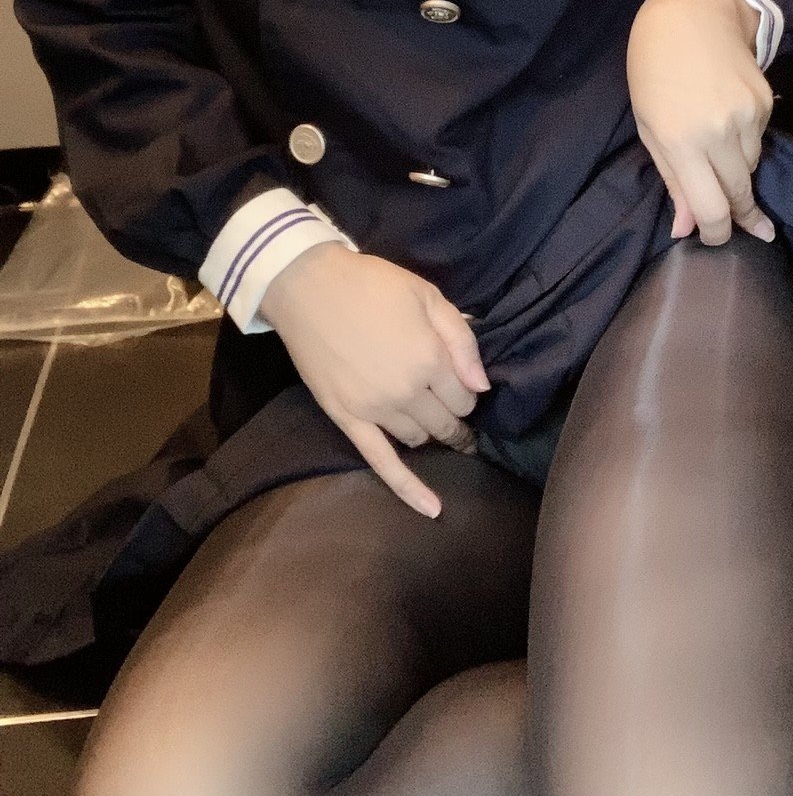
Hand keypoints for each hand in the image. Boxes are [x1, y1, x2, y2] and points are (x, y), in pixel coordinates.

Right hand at [259, 244, 489, 519]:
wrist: (307, 286)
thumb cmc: (372, 285)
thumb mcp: (427, 295)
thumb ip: (461, 340)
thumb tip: (482, 386)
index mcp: (430, 359)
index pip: (466, 396)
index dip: (466, 390)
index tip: (459, 381)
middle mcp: (407, 391)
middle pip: (446, 422)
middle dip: (455, 418)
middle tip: (455, 411)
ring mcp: (376, 410)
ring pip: (419, 438)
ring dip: (430, 432)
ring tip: (431, 421)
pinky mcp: (348, 419)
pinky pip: (382, 463)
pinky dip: (409, 490)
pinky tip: (432, 509)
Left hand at [626, 0, 775, 245]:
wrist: (688, 17)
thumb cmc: (653, 74)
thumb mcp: (650, 128)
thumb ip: (673, 181)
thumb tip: (686, 230)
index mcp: (681, 142)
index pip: (712, 209)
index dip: (718, 234)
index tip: (720, 241)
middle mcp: (718, 132)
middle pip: (740, 195)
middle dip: (743, 217)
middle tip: (754, 231)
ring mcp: (747, 115)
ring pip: (752, 167)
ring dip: (739, 172)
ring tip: (719, 149)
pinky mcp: (765, 101)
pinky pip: (760, 139)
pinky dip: (746, 141)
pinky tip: (728, 118)